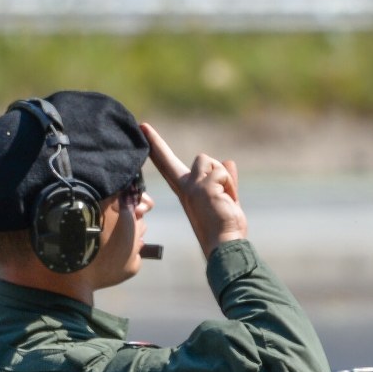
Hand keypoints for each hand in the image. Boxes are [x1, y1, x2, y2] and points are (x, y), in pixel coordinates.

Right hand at [141, 122, 247, 258]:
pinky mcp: (203, 187)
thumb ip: (225, 182)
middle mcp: (185, 187)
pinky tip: (227, 201)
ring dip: (222, 176)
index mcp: (186, 191)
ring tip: (224, 197)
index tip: (144, 128)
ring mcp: (192, 187)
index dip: (157, 148)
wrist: (224, 245)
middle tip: (143, 126)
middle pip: (180, 159)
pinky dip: (230, 185)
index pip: (168, 166)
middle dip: (159, 144)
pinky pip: (223, 172)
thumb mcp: (225, 200)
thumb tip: (228, 161)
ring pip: (208, 161)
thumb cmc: (225, 229)